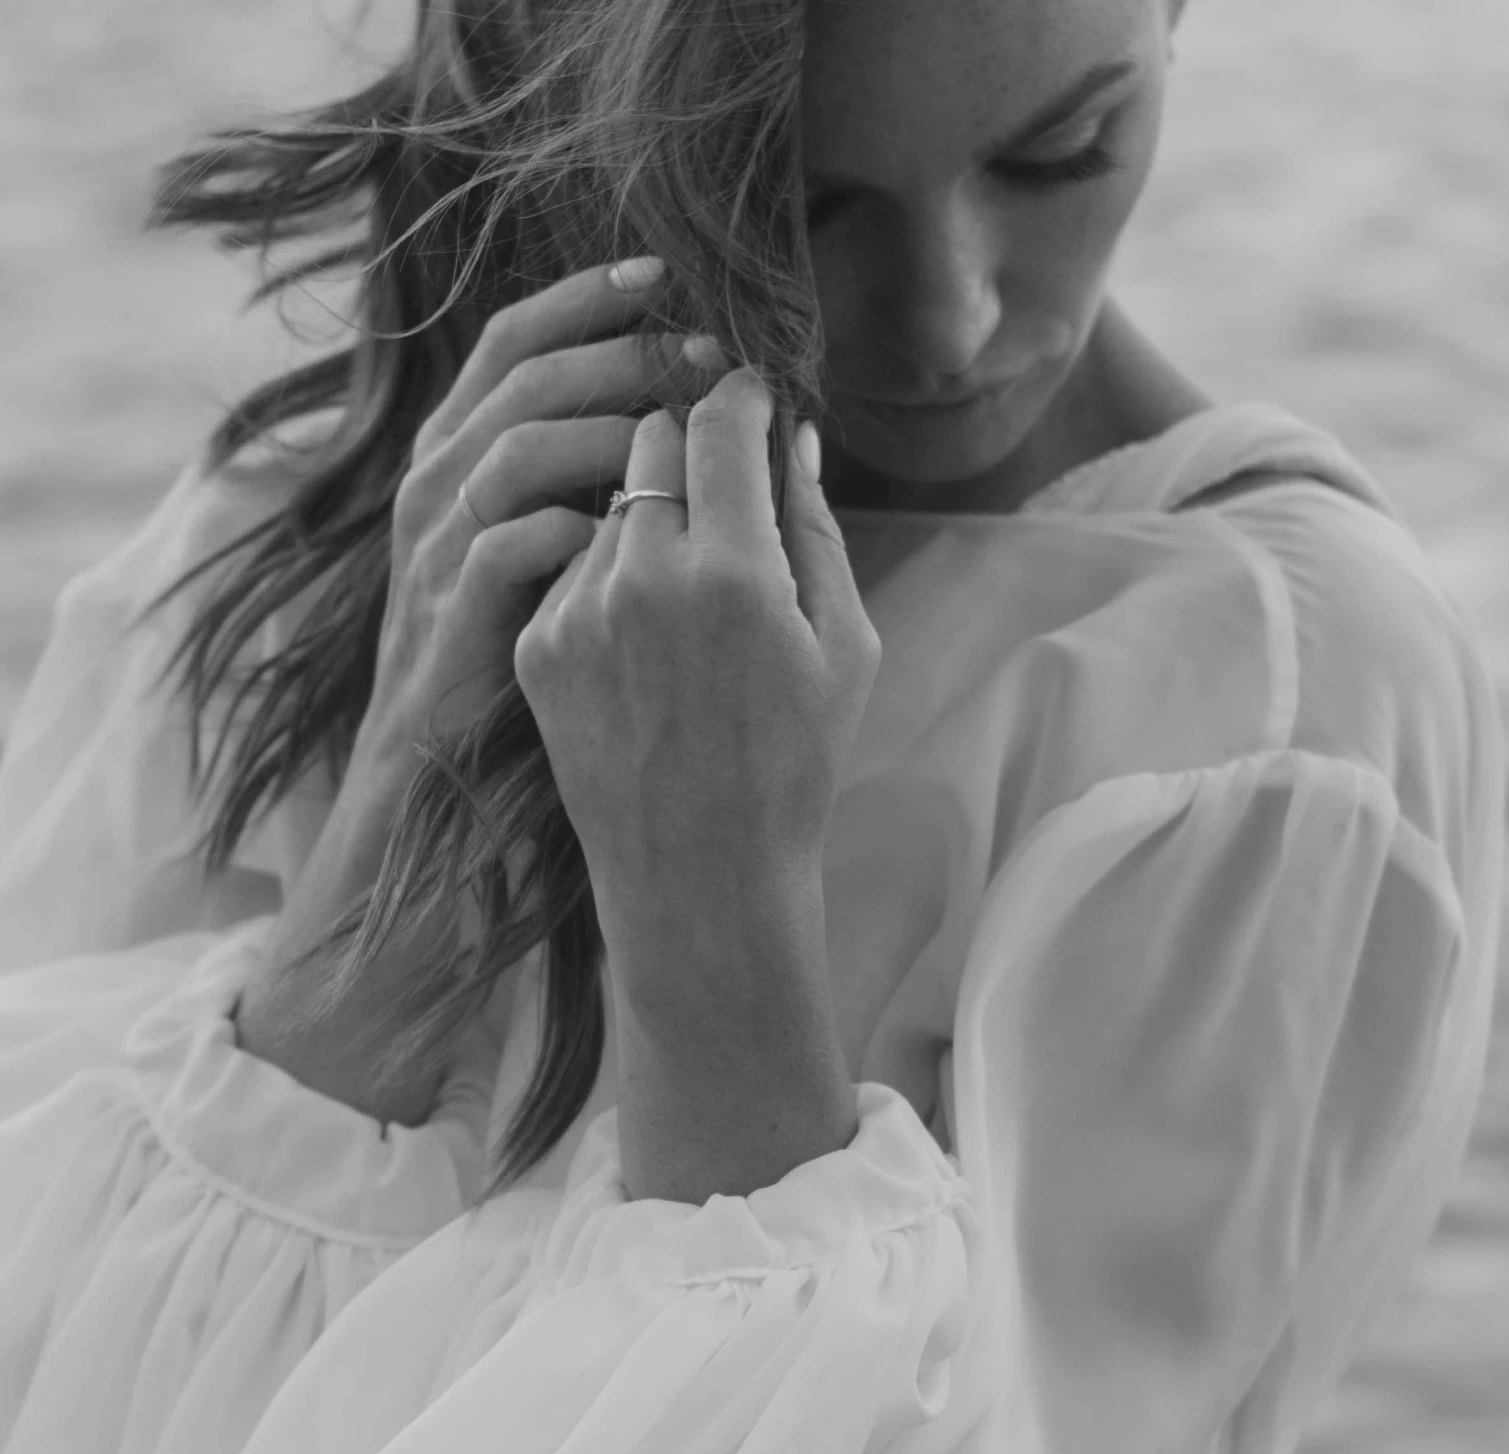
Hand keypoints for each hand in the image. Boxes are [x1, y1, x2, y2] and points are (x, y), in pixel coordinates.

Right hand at [337, 255, 724, 863]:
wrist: (427, 767)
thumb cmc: (501, 655)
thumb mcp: (532, 548)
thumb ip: (576, 479)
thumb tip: (672, 418)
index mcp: (454, 453)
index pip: (513, 340)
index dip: (585, 298)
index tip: (665, 276)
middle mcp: (435, 483)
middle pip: (526, 377)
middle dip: (622, 354)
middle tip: (706, 354)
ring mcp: (438, 546)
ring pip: (520, 446)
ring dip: (610, 431)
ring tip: (687, 437)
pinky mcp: (454, 611)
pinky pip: (514, 543)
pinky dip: (580, 531)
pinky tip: (641, 542)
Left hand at [511, 370, 880, 997]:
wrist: (699, 878)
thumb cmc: (793, 767)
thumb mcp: (844, 650)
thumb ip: (816, 529)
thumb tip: (795, 436)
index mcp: (736, 571)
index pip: (721, 419)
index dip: (740, 394)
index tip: (750, 397)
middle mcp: (646, 577)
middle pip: (651, 439)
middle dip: (688, 444)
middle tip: (717, 486)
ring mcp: (580, 611)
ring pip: (610, 504)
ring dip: (647, 516)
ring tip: (683, 594)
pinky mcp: (538, 646)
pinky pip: (572, 568)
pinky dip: (607, 580)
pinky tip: (642, 645)